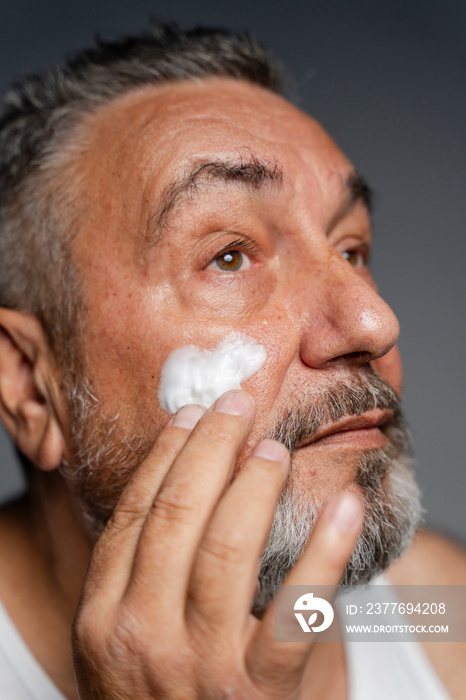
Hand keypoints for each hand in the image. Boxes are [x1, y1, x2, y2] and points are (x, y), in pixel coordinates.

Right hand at [72, 390, 362, 698]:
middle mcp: (141, 637)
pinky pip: (297, 611)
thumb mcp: (123, 640)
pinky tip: (347, 506)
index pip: (134, 512)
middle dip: (210, 447)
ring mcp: (201, 666)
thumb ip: (138, 575)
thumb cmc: (159, 694)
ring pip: (227, 549)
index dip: (166, 453)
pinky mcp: (261, 692)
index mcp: (102, 617)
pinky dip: (327, 551)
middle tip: (237, 403)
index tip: (192, 413)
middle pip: (177, 515)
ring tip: (274, 447)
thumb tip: (179, 475)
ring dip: (255, 484)